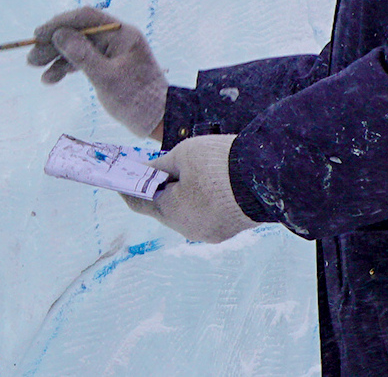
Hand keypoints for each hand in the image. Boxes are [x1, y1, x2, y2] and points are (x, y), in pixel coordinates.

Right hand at [27, 7, 166, 141]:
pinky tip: (51, 78)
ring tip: (36, 69)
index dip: (60, 23)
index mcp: (122, 34)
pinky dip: (68, 68)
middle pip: (80, 33)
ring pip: (79, 48)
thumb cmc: (137, 100)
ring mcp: (113, 52)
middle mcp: (117, 38)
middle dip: (54, 44)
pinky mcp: (110, 66)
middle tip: (31, 58)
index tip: (38, 34)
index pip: (87, 18)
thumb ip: (82, 55)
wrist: (160, 121)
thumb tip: (59, 34)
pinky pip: (85, 61)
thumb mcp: (106, 79)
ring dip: (57, 57)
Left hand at [123, 134, 258, 242]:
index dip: (128, 189)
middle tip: (154, 171)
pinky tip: (207, 185)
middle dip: (158, 191)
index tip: (120, 179)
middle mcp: (188, 229)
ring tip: (183, 175)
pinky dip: (201, 202)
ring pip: (187, 213)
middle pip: (165, 210)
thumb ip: (160, 166)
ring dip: (181, 197)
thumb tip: (147, 172)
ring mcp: (211, 232)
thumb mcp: (183, 155)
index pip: (140, 203)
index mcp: (172, 213)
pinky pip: (207, 215)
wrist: (267, 176)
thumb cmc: (218, 163)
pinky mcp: (230, 230)